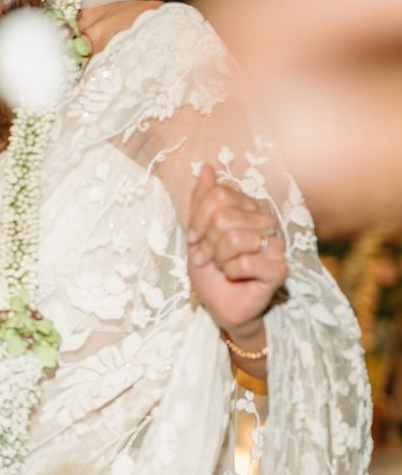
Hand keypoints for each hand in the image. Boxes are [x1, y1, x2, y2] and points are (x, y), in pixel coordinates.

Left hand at [186, 163, 288, 342]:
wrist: (221, 306)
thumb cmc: (212, 271)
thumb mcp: (198, 234)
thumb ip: (202, 202)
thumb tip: (205, 168)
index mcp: (248, 208)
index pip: (216, 195)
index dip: (197, 221)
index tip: (195, 241)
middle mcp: (266, 220)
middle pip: (222, 216)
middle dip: (206, 243)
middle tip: (209, 258)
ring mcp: (276, 243)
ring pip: (232, 237)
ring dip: (218, 258)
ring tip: (223, 267)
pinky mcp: (279, 268)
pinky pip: (243, 261)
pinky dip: (230, 272)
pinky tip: (235, 277)